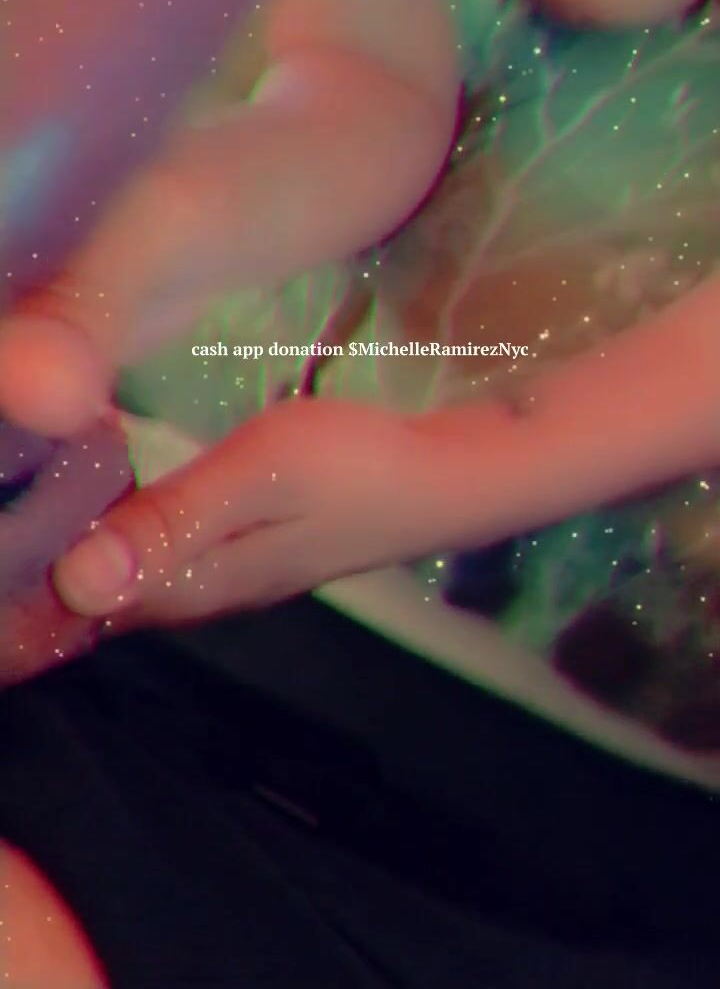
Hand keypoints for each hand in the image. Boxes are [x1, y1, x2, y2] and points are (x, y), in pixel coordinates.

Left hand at [50, 397, 438, 626]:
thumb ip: (171, 524)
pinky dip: (104, 543)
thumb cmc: (352, 469)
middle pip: (87, 608)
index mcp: (188, 583)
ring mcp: (219, 576)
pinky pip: (146, 560)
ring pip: (116, 584)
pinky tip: (86, 508)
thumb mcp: (260, 477)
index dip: (17, 600)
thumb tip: (76, 583)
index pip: (71, 615)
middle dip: (28, 586)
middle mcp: (194, 594)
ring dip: (61, 564)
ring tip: (19, 517)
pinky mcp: (236, 552)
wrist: (438, 479)